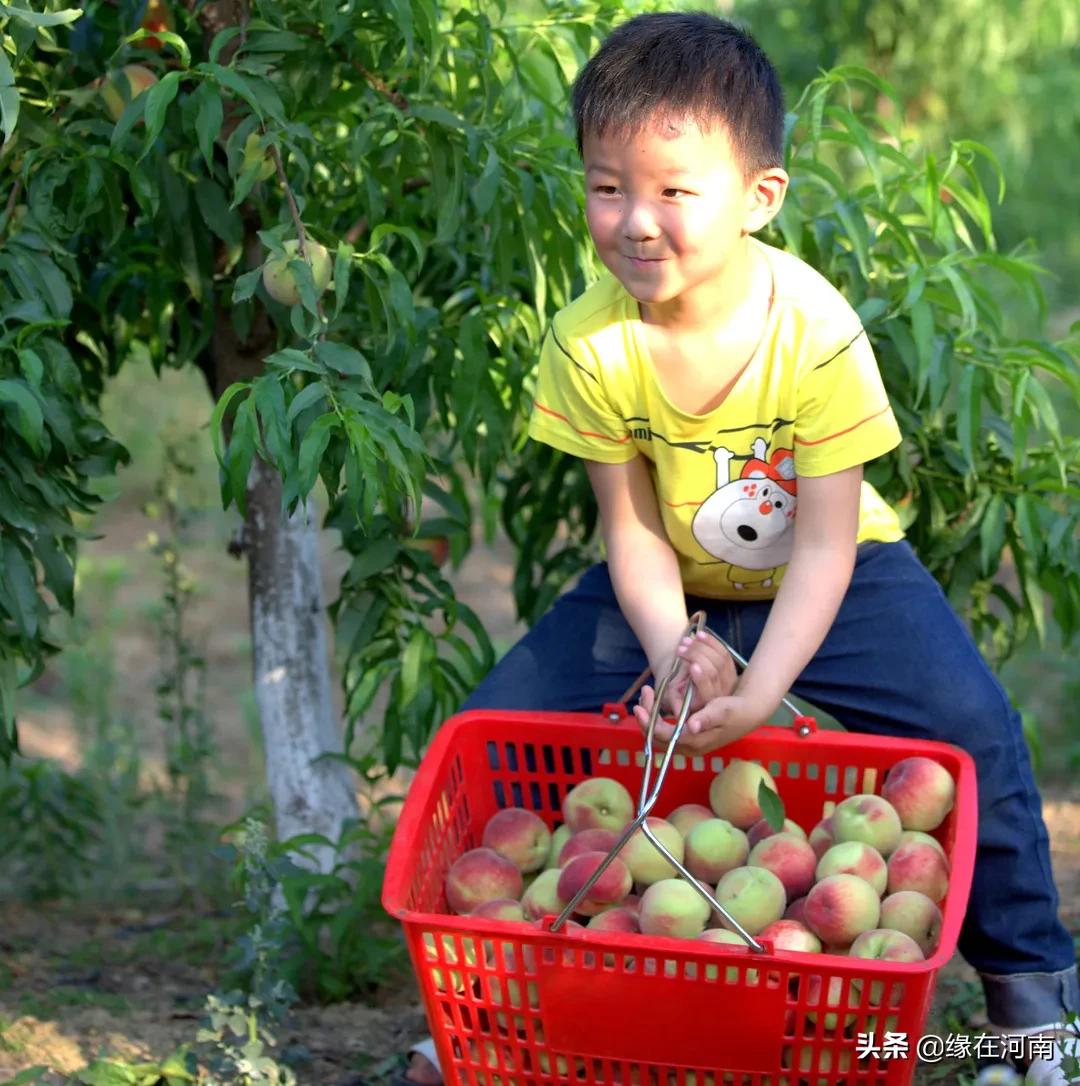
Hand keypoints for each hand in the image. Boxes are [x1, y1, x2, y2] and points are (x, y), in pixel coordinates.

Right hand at [632, 631, 736, 726]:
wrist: (681, 675)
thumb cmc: (674, 688)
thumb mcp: (670, 695)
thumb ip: (674, 701)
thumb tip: (679, 712)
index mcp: (705, 707)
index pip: (708, 694)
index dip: (702, 680)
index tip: (692, 665)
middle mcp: (720, 697)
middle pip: (714, 673)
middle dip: (697, 657)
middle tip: (680, 648)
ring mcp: (728, 682)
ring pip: (720, 660)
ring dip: (702, 647)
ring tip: (685, 640)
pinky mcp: (730, 669)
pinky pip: (724, 652)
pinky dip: (711, 642)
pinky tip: (699, 634)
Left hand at [632, 686, 763, 754]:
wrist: (747, 714)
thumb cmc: (734, 711)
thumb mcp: (722, 711)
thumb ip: (706, 718)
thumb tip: (691, 726)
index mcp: (695, 742)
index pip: (663, 737)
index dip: (648, 723)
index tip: (639, 706)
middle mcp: (688, 747)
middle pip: (657, 737)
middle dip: (646, 717)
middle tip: (643, 695)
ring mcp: (688, 743)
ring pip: (660, 733)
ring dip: (651, 715)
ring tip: (648, 695)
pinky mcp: (689, 737)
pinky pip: (666, 729)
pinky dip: (658, 717)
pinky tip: (657, 704)